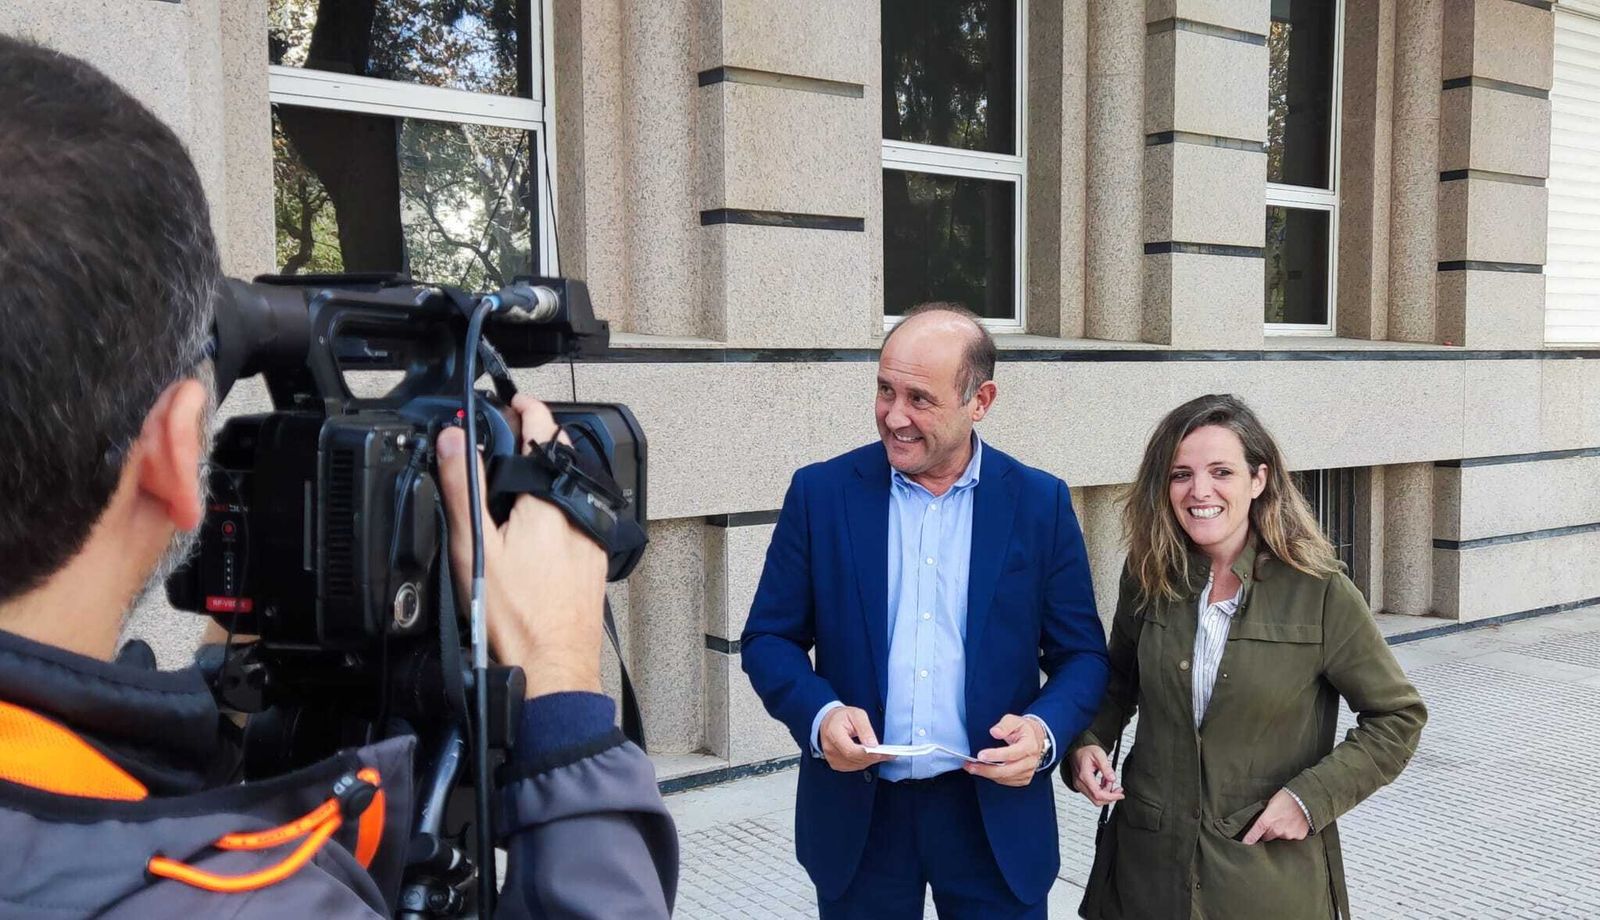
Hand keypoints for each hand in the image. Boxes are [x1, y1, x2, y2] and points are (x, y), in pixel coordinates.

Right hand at [437, 394, 608, 699]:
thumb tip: (456, 439)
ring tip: (513, 481)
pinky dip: (556, 508)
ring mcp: (592, 537)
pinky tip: (533, 528)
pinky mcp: (594, 559)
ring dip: (545, 477)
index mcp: (551, 500)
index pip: (545, 431)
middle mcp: (580, 513)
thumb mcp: (475, 546)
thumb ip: (465, 487)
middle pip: (560, 459)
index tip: (513, 403)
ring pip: (569, 489)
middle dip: (534, 444)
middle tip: (506, 440)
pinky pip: (576, 517)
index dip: (527, 410)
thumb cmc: (515, 617)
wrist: (553, 665)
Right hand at [819, 706, 890, 771]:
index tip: (880, 752)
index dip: (866, 753)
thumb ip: (865, 729)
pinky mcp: (835, 763)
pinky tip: (872, 756)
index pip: (850, 750)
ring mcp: (831, 757)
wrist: (829, 722)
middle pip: (854, 759)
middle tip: (889, 753)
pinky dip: (864, 762)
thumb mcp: (856, 714)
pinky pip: (853, 766)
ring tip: (884, 754)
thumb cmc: (842, 717)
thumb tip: (873, 744)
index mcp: (833, 733)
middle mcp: (830, 748)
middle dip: (872, 757)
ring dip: (870, 760)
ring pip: (855, 764)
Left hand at [965, 714, 1044, 787]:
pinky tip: (984, 771)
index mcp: (1029, 746)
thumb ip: (1004, 725)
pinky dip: (993, 777)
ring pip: (1005, 778)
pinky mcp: (1023, 779)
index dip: (995, 755)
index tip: (981, 755)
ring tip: (972, 768)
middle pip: (1007, 770)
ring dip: (987, 774)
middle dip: (986, 769)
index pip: (1012, 753)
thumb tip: (995, 732)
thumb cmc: (1023, 730)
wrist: (1034, 739)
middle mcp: (1030, 761)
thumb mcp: (1014, 720)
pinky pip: (1006, 781)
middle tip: (971, 765)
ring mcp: (1028, 772)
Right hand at [1068, 744, 1124, 806]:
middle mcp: (1080, 783)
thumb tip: (1113, 779)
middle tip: (1118, 789)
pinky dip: (1101, 791)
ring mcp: (1079, 785)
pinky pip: (1092, 794)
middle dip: (1110, 797)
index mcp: (1084, 775)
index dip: (1111, 797)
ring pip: (1095, 799)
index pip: (1098, 794)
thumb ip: (1106, 767)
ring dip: (1106, 793)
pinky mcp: (1080, 786)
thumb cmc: (1086, 751)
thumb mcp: (1099, 754)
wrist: (1076, 749)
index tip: (1120, 795)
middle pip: (1096, 800)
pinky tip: (1104, 782)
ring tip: (1109, 780)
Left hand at [1242, 789, 1310, 844]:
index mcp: (1267, 820)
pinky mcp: (1298, 836)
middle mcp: (1276, 830)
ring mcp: (1288, 834)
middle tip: (1273, 822)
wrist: (1306, 798)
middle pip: (1267, 837)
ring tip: (1286, 820)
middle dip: (1268, 832)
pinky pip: (1292, 836)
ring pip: (1280, 837)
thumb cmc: (1286, 797)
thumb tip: (1261, 823)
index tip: (1245, 844)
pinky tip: (1295, 822)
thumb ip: (1265, 816)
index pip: (1255, 833)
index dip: (1249, 839)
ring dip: (1281, 831)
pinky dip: (1292, 831)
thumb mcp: (1271, 803)